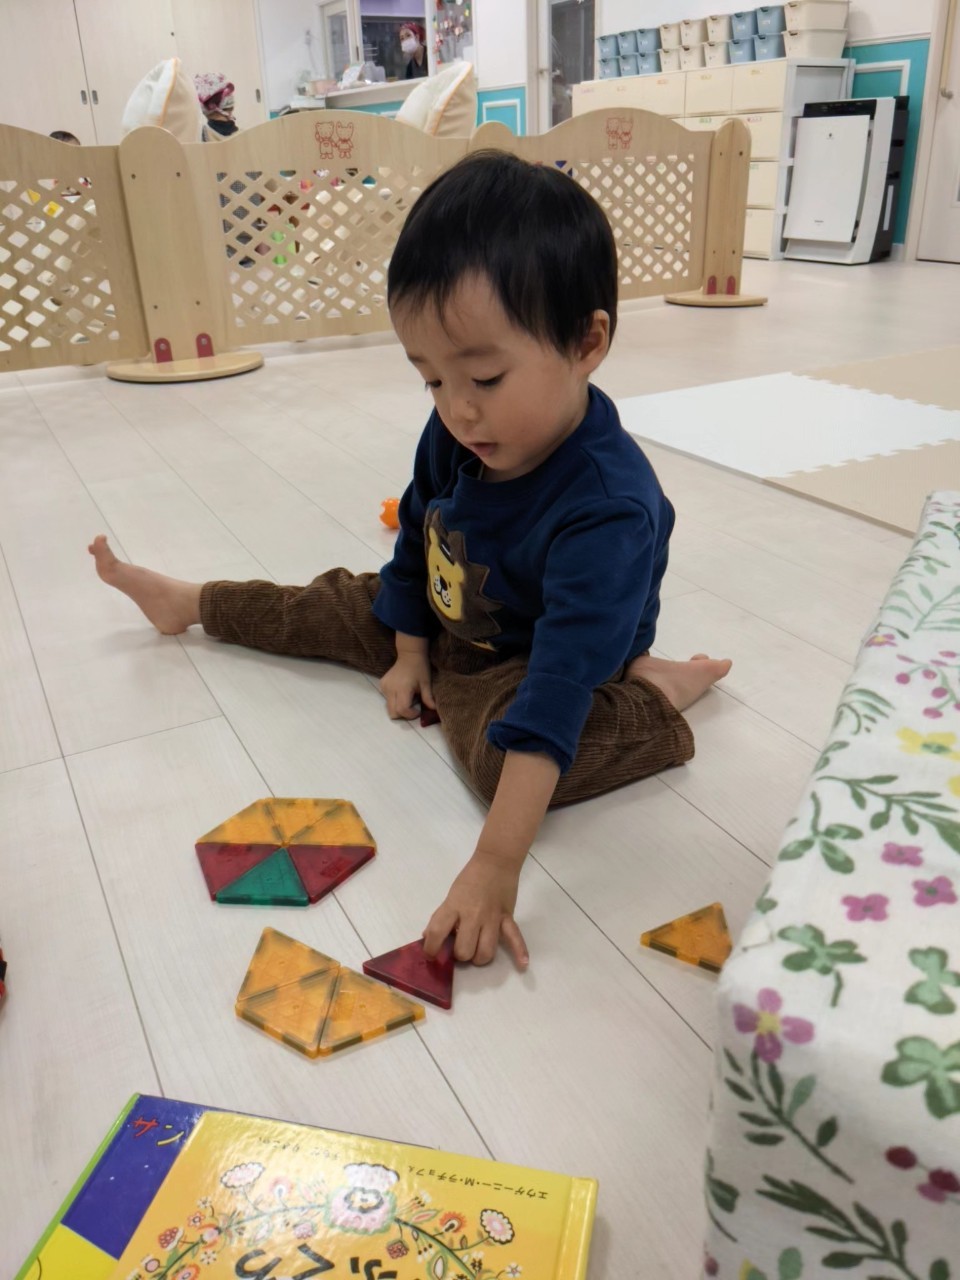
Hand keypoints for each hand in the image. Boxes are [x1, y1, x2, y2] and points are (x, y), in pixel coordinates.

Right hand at [380, 649, 434, 720]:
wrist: (409, 654)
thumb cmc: (420, 668)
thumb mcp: (426, 683)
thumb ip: (428, 698)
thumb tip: (433, 710)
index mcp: (402, 689)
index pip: (402, 710)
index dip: (410, 715)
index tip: (418, 711)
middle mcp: (390, 689)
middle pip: (393, 713)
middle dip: (403, 714)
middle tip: (412, 707)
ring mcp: (384, 686)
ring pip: (389, 707)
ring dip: (398, 707)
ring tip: (407, 698)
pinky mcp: (382, 684)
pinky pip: (386, 699)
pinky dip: (394, 700)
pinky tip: (401, 692)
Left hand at [423, 850, 528, 968]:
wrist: (495, 861)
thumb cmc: (469, 879)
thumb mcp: (450, 896)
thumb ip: (441, 917)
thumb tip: (429, 937)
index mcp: (454, 906)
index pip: (437, 932)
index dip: (431, 948)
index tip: (431, 954)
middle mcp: (472, 914)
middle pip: (464, 949)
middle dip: (461, 955)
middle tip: (460, 949)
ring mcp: (491, 918)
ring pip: (486, 951)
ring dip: (479, 957)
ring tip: (477, 953)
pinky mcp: (507, 917)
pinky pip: (515, 937)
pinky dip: (520, 951)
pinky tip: (523, 964)